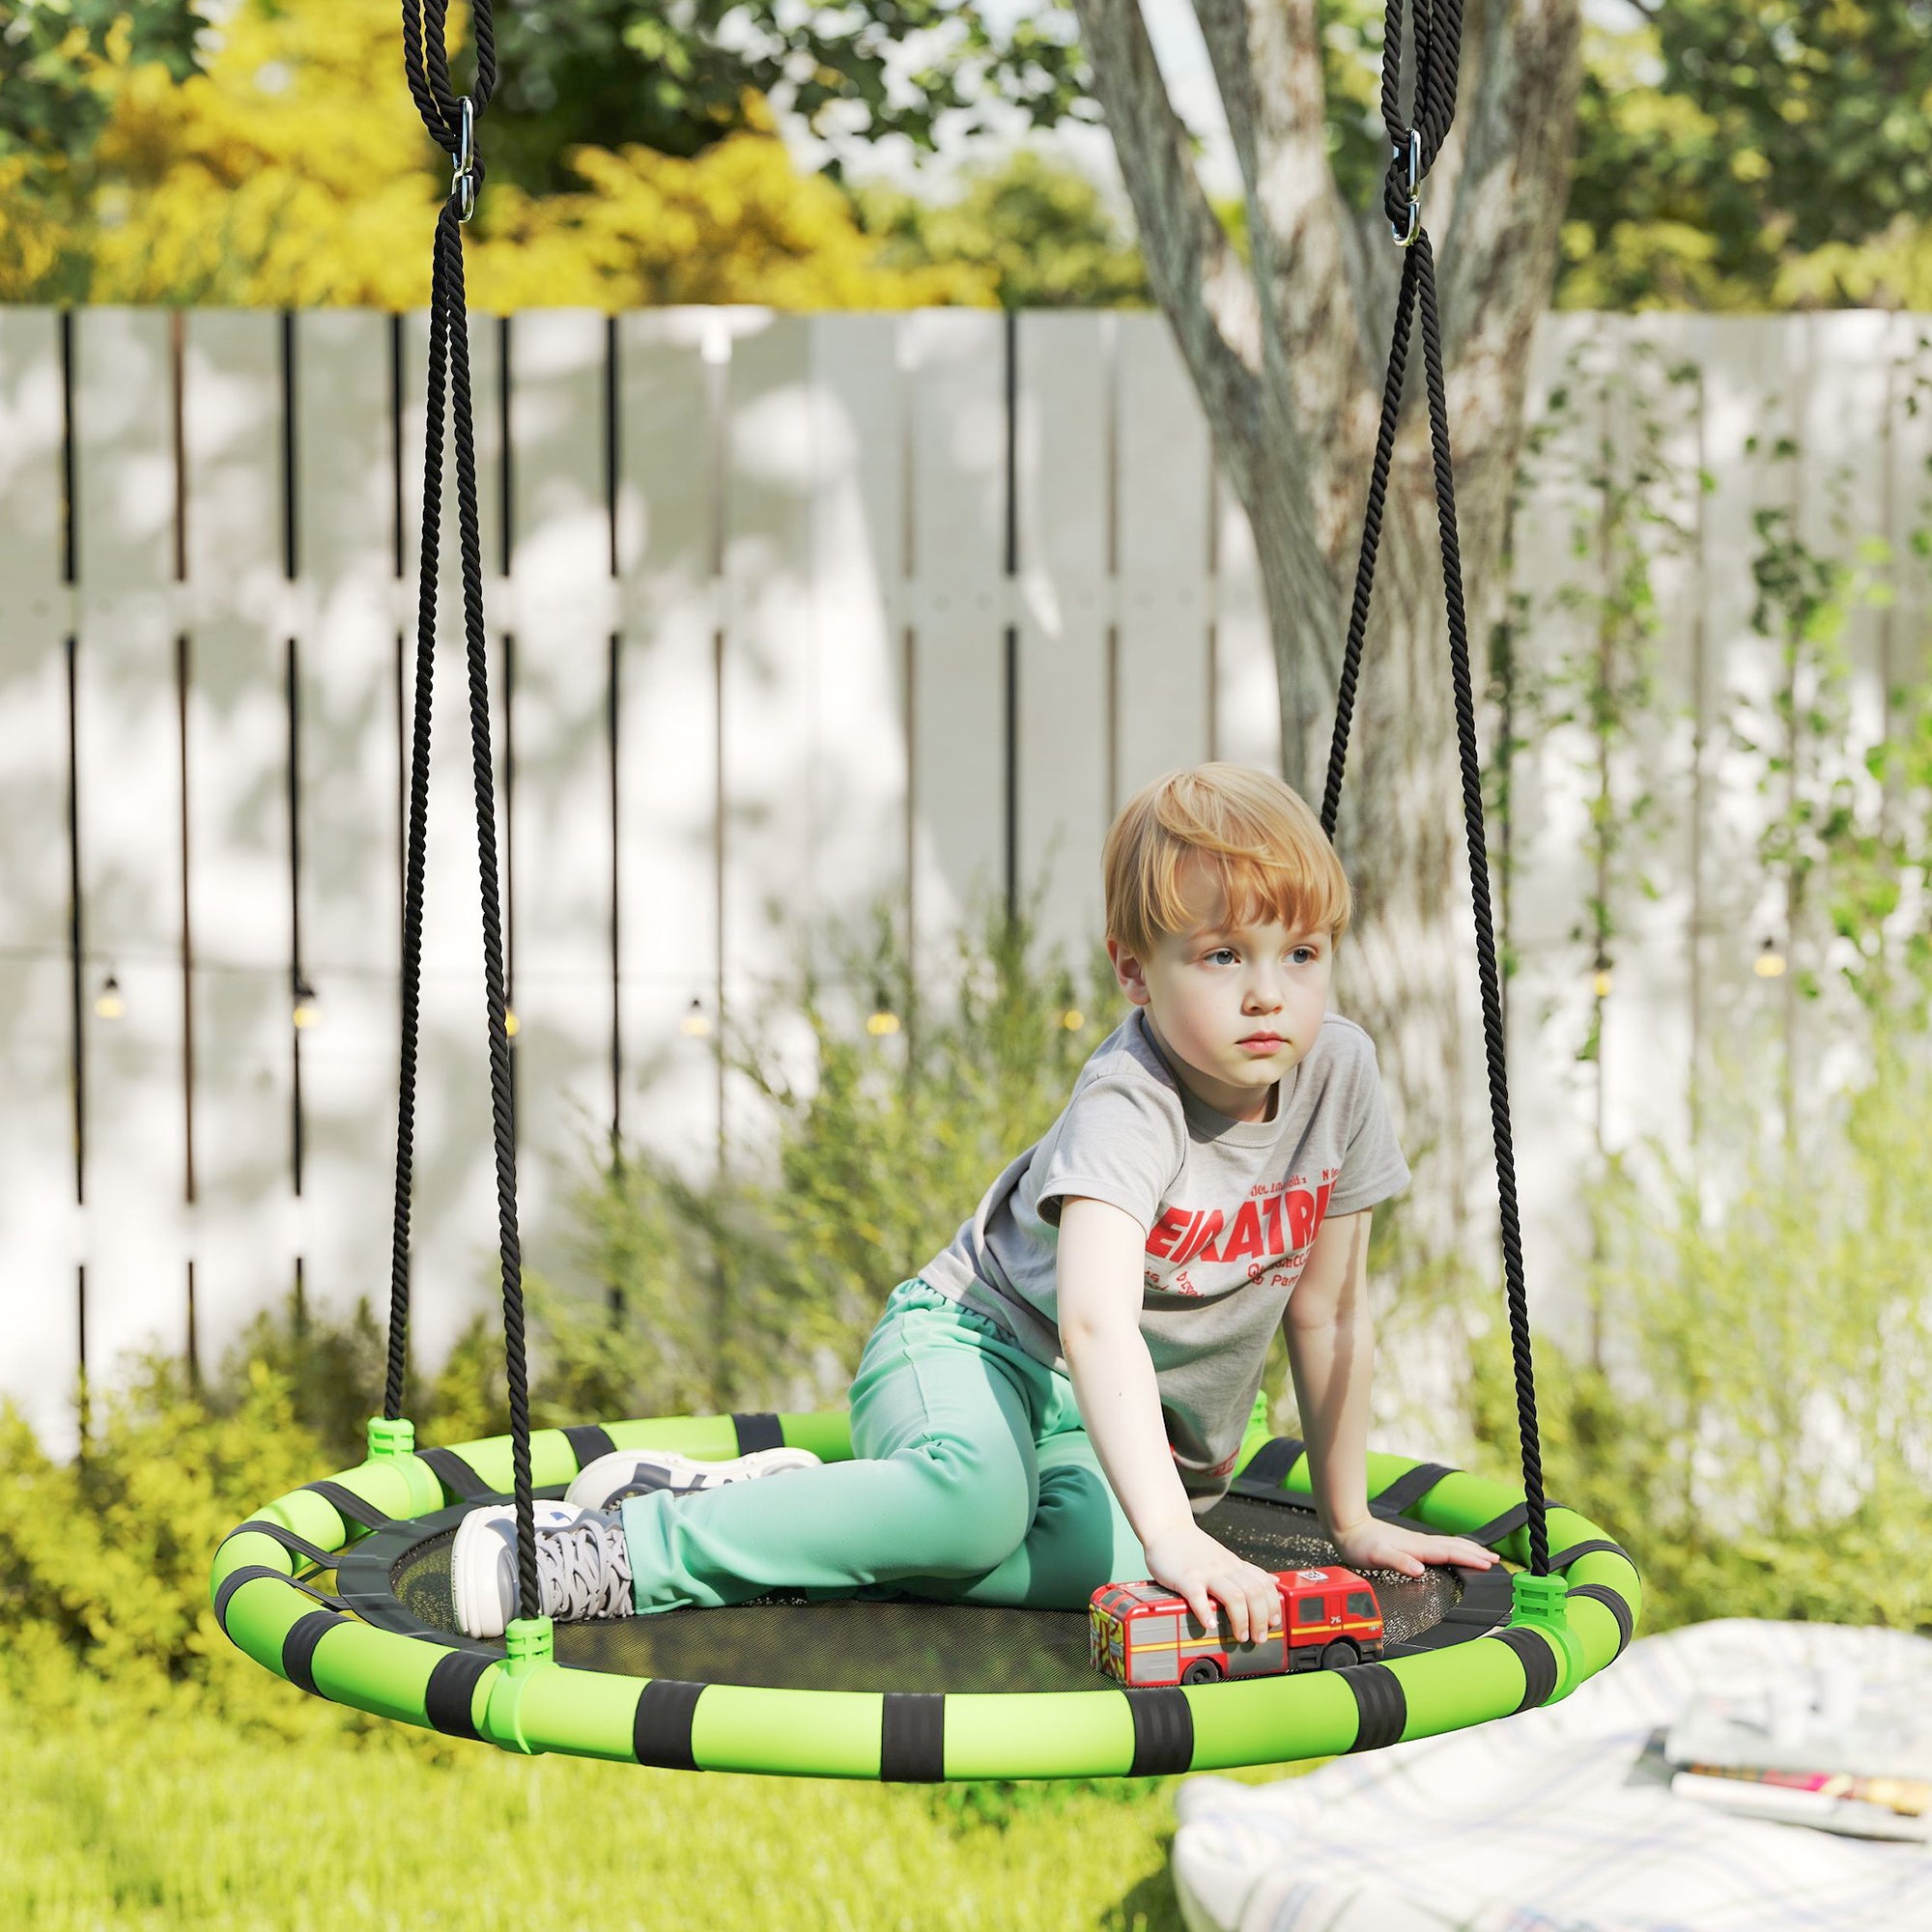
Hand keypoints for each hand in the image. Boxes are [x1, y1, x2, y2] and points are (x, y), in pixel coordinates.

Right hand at [1141, 1523, 1282, 1645]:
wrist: (1166, 1527)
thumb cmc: (1192, 1546)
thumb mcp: (1226, 1557)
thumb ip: (1247, 1571)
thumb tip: (1273, 1581)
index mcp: (1234, 1565)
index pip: (1265, 1584)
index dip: (1273, 1606)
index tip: (1273, 1623)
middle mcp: (1224, 1568)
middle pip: (1254, 1593)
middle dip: (1260, 1619)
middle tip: (1258, 1637)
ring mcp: (1206, 1572)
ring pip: (1234, 1596)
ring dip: (1241, 1621)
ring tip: (1240, 1636)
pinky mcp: (1186, 1577)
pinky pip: (1198, 1596)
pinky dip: (1206, 1613)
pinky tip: (1209, 1624)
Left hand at [1328, 1515, 1495, 1577]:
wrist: (1348, 1527)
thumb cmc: (1360, 1543)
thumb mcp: (1377, 1556)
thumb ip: (1399, 1561)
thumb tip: (1419, 1570)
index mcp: (1417, 1547)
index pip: (1450, 1553)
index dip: (1470, 1559)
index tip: (1489, 1564)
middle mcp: (1420, 1542)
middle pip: (1454, 1546)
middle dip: (1476, 1553)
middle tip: (1497, 1560)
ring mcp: (1416, 1542)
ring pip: (1449, 1544)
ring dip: (1468, 1549)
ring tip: (1484, 1555)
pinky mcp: (1411, 1544)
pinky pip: (1440, 1546)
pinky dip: (1454, 1548)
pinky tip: (1454, 1552)